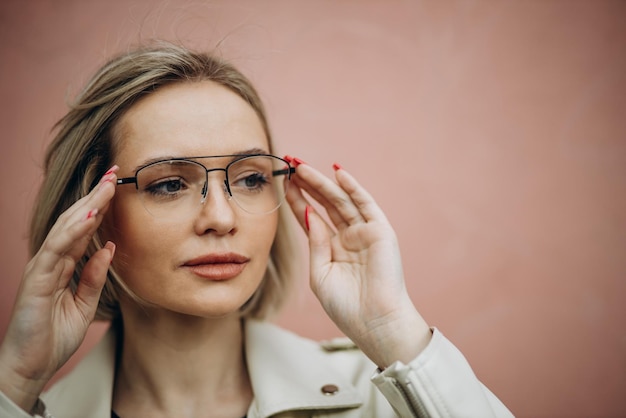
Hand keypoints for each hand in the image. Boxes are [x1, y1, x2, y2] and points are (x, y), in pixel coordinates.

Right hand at [0, 166, 117, 411]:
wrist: (30, 367)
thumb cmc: (53, 336)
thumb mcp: (84, 303)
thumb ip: (95, 276)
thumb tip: (111, 248)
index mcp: (63, 265)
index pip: (83, 228)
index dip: (100, 206)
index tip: (117, 186)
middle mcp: (51, 261)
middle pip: (75, 220)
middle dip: (95, 196)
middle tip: (114, 172)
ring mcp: (42, 268)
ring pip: (65, 228)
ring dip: (87, 205)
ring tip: (106, 185)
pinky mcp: (37, 280)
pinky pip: (57, 250)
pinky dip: (73, 231)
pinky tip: (90, 216)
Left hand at [284, 159, 431, 367]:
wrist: (374, 323)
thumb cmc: (346, 306)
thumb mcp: (320, 273)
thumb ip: (315, 242)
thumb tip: (309, 212)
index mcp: (332, 248)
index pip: (310, 216)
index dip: (297, 198)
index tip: (282, 181)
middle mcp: (348, 236)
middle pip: (324, 203)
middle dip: (306, 183)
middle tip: (289, 163)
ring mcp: (365, 232)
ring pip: (340, 200)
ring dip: (322, 181)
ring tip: (302, 166)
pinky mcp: (381, 231)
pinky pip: (366, 204)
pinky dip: (353, 187)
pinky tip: (337, 172)